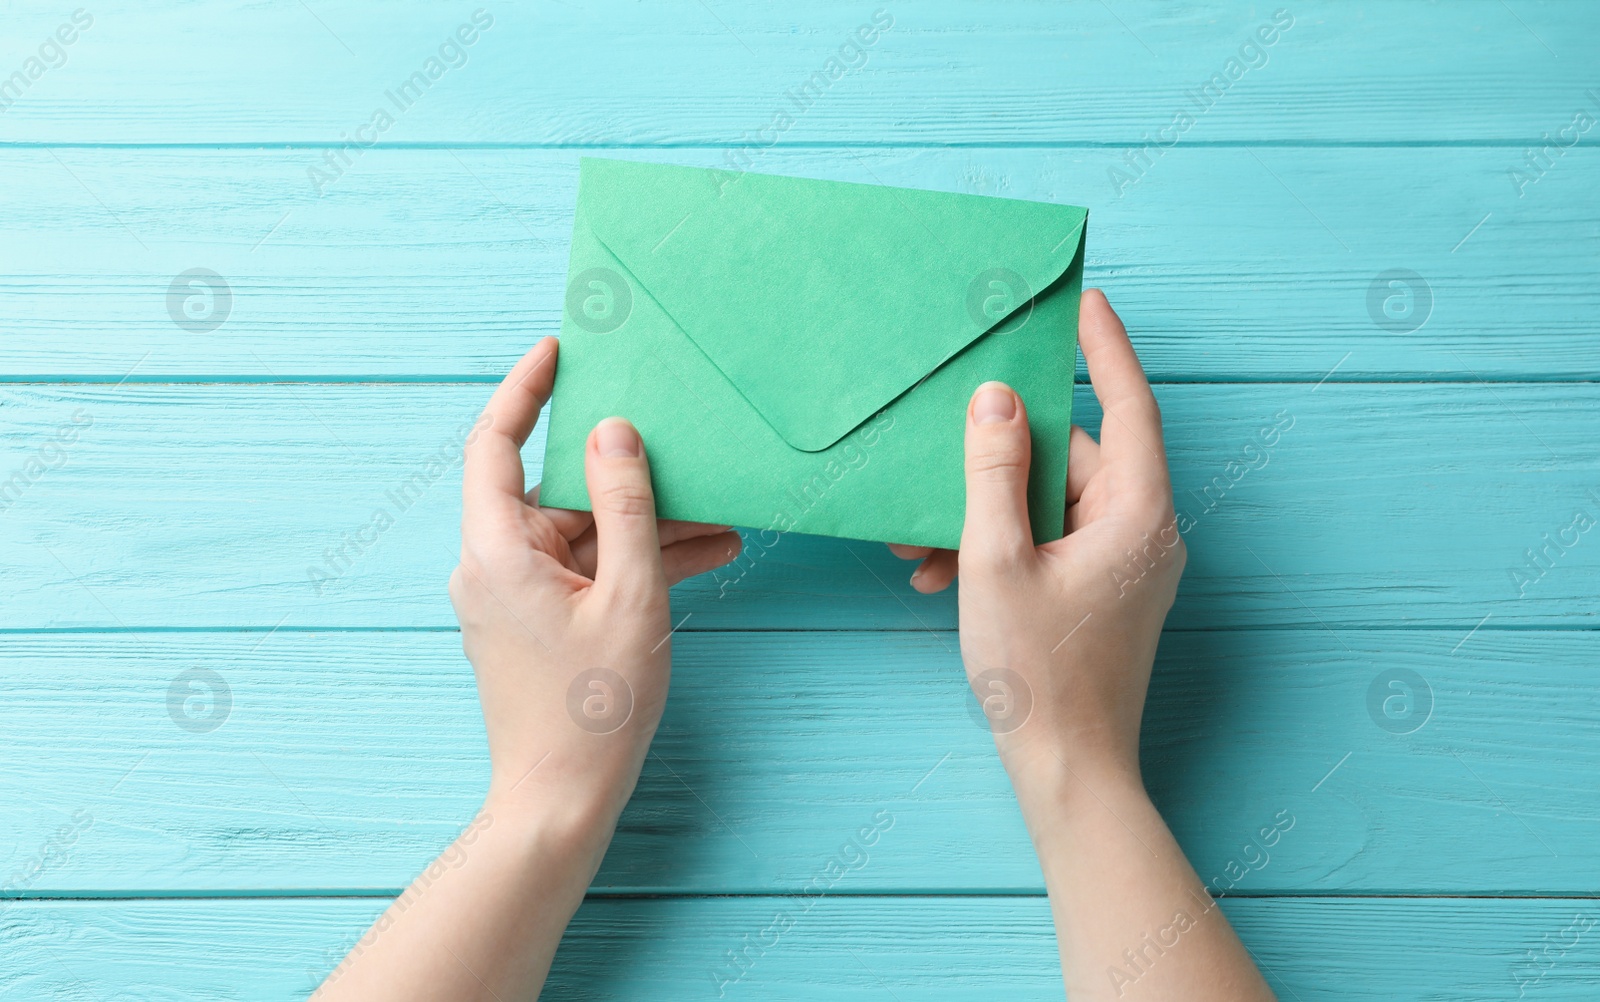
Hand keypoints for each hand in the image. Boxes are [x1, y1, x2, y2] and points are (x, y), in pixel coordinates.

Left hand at [451, 336, 741, 821]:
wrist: (560, 802)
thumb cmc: (592, 709)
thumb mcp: (630, 597)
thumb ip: (626, 506)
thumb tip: (614, 432)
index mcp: (497, 549)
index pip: (495, 442)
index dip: (524, 388)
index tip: (560, 348)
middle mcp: (493, 565)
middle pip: (555, 489)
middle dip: (624, 471)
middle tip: (678, 438)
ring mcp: (515, 596)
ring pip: (582, 533)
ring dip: (645, 523)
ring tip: (721, 513)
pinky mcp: (538, 622)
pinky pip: (588, 571)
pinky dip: (636, 562)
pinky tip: (705, 555)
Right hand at [892, 289, 1180, 780]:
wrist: (1067, 773)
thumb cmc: (1038, 676)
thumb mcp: (995, 561)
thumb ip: (993, 474)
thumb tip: (997, 402)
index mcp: (1136, 516)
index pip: (1128, 406)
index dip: (1105, 348)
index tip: (1085, 301)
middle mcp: (1142, 533)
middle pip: (1073, 459)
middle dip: (996, 462)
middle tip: (934, 456)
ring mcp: (1125, 566)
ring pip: (1051, 505)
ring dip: (985, 514)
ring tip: (921, 546)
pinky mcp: (1102, 593)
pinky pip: (1050, 543)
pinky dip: (1000, 548)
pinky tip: (941, 576)